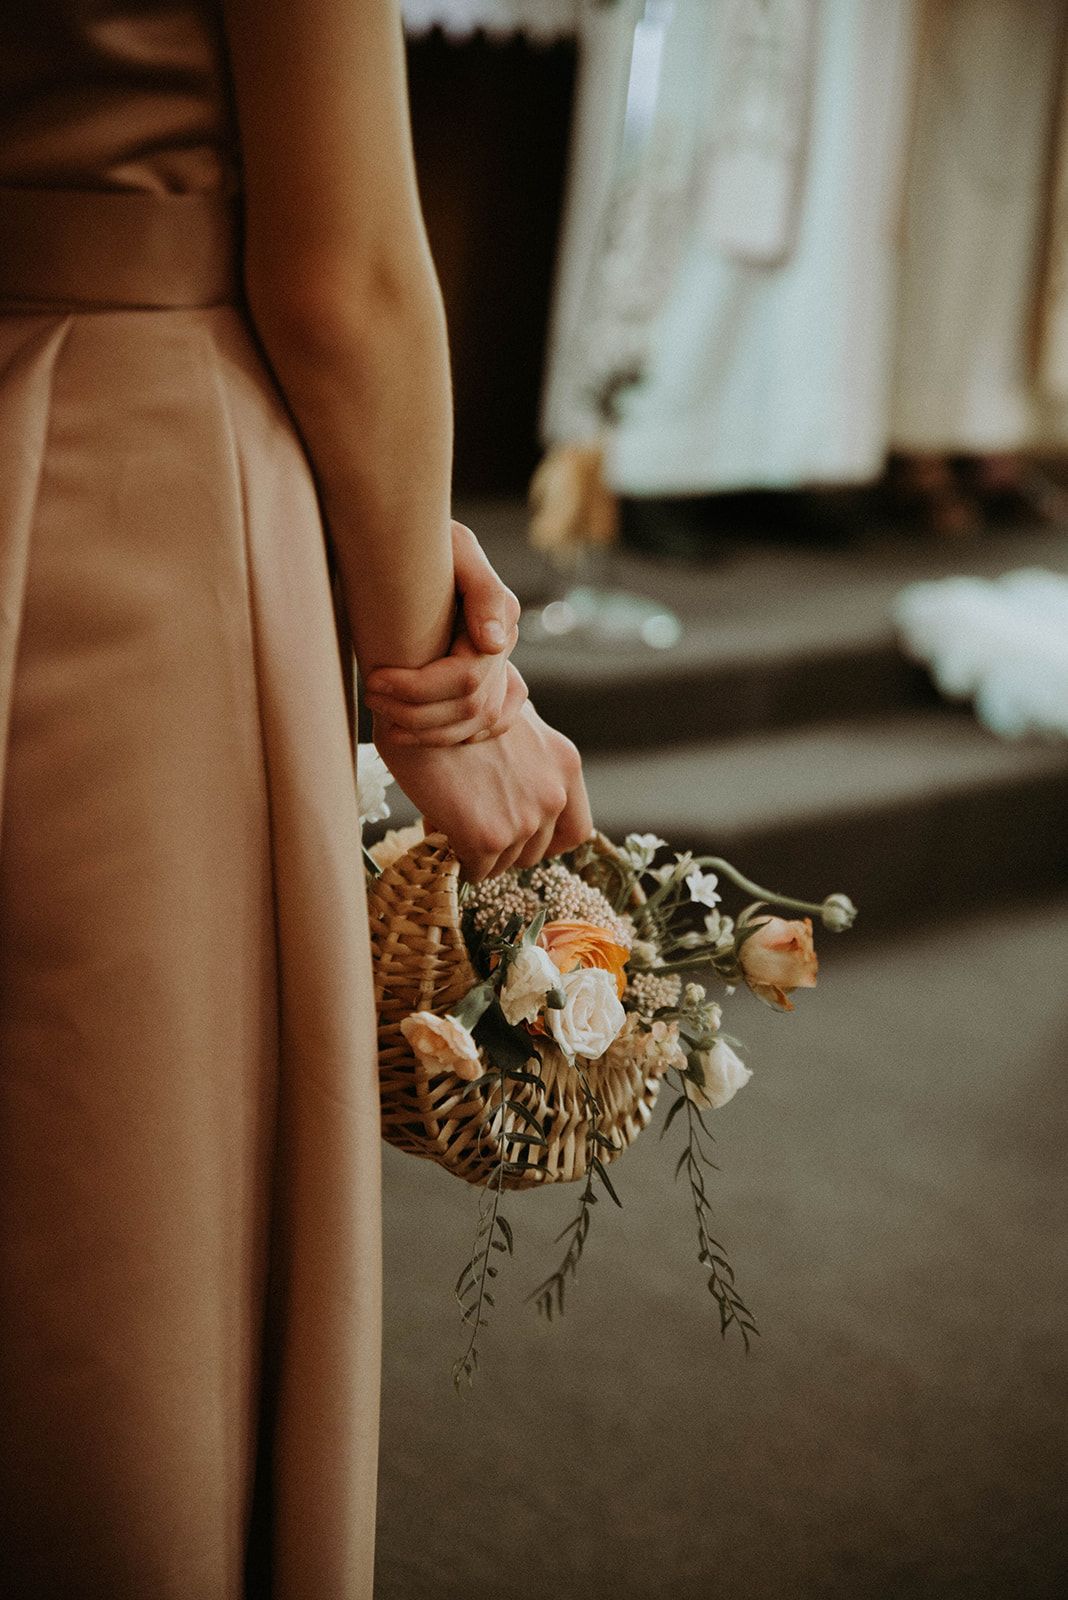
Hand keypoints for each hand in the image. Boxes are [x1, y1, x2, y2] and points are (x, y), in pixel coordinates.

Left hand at [362, 521, 524, 745]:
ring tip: (384, 717)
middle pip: (470, 707)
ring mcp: (503, 665)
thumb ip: (482, 588)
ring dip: (428, 731)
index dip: (418, 689)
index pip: (464, 678)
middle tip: (370, 696)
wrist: (410, 536)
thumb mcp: (453, 547)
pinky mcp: (493, 679)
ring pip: (476, 723)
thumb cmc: (422, 537)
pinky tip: (418, 732)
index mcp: (497, 616)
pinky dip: (456, 735)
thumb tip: (492, 644)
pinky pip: (490, 725)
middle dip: (415, 711)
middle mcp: (502, 645)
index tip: (375, 679)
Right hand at [373, 700, 593, 880]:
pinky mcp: (488, 837)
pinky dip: (459, 860)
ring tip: (452, 819)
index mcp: (565, 763)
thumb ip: (529, 754)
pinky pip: (477, 871)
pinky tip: (440, 831)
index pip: (577, 831)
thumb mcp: (513, 717)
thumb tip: (515, 785)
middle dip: (506, 844)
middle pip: (536, 852)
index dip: (547, 840)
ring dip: (480, 851)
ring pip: (505, 863)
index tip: (522, 837)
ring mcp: (524, 819)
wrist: (420, 703)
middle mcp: (553, 794)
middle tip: (473, 822)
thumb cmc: (457, 703)